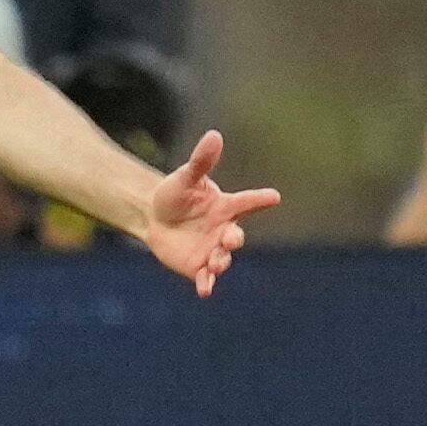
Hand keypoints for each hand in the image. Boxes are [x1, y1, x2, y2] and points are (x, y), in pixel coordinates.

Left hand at [140, 129, 279, 295]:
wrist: (153, 216)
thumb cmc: (175, 194)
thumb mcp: (185, 177)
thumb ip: (201, 161)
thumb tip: (214, 135)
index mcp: (226, 207)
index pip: (247, 202)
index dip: (260, 199)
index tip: (273, 196)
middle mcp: (223, 230)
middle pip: (235, 237)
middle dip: (234, 239)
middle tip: (229, 239)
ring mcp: (212, 249)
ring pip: (223, 259)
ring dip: (220, 263)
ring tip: (215, 264)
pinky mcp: (197, 266)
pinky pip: (205, 278)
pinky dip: (206, 284)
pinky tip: (204, 290)